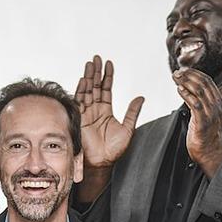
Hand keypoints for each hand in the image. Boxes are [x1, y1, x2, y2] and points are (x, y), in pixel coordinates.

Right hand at [75, 55, 143, 169]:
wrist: (103, 162)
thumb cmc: (114, 150)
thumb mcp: (128, 128)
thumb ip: (133, 112)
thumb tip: (141, 97)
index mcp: (106, 111)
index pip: (106, 89)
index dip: (107, 77)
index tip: (109, 64)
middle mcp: (95, 110)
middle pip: (95, 87)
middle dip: (95, 72)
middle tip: (96, 58)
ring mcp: (86, 113)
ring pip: (87, 91)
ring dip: (88, 77)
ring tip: (90, 64)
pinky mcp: (80, 119)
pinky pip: (80, 102)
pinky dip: (81, 90)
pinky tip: (84, 80)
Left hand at [172, 68, 221, 177]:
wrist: (211, 153)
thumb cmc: (205, 135)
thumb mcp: (205, 115)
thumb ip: (200, 102)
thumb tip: (187, 89)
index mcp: (218, 102)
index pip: (208, 82)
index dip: (195, 73)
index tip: (183, 69)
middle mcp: (216, 106)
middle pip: (204, 84)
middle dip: (189, 75)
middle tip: (177, 72)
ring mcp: (211, 114)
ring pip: (200, 91)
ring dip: (186, 82)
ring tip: (176, 78)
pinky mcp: (203, 122)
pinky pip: (195, 105)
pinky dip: (187, 95)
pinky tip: (179, 90)